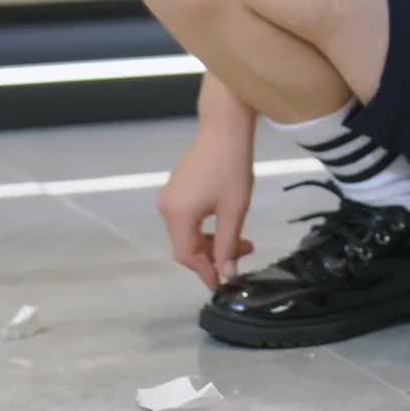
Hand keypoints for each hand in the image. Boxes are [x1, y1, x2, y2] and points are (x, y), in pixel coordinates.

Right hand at [157, 128, 255, 291]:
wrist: (225, 127)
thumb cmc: (231, 165)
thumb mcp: (234, 209)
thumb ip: (228, 244)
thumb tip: (226, 272)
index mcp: (178, 214)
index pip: (186, 256)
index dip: (205, 272)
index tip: (224, 283)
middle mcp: (167, 207)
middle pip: (186, 245)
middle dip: (213, 255)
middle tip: (242, 255)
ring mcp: (170, 196)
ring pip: (188, 232)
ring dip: (211, 241)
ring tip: (240, 240)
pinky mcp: (177, 187)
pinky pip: (187, 217)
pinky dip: (205, 226)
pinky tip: (226, 224)